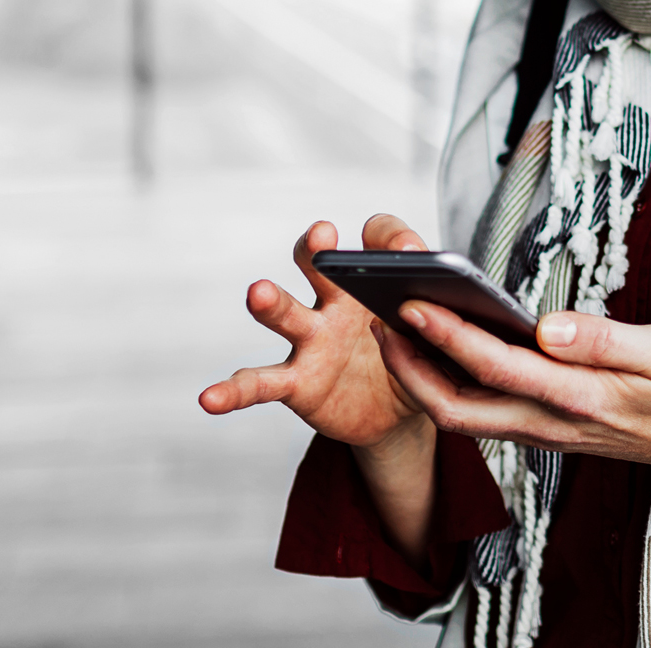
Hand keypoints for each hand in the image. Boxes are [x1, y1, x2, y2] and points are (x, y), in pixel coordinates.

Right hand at [198, 215, 430, 450]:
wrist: (399, 414)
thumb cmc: (418, 359)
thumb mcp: (439, 337)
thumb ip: (440, 316)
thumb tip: (440, 300)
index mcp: (374, 282)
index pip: (377, 240)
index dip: (390, 239)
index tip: (406, 248)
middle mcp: (335, 302)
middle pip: (318, 266)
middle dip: (316, 250)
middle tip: (323, 235)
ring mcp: (311, 341)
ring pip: (287, 314)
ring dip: (272, 302)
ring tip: (258, 292)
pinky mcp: (297, 383)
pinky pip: (260, 384)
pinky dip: (232, 391)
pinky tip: (209, 399)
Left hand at [373, 301, 650, 479]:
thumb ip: (604, 341)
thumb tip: (546, 327)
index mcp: (579, 399)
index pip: (496, 368)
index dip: (448, 337)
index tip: (411, 303)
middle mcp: (552, 423)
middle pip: (458, 408)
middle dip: (410, 369)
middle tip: (378, 319)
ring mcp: (546, 431)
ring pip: (466, 414)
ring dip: (423, 377)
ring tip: (395, 328)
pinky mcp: (548, 428)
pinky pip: (485, 412)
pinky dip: (451, 383)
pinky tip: (442, 349)